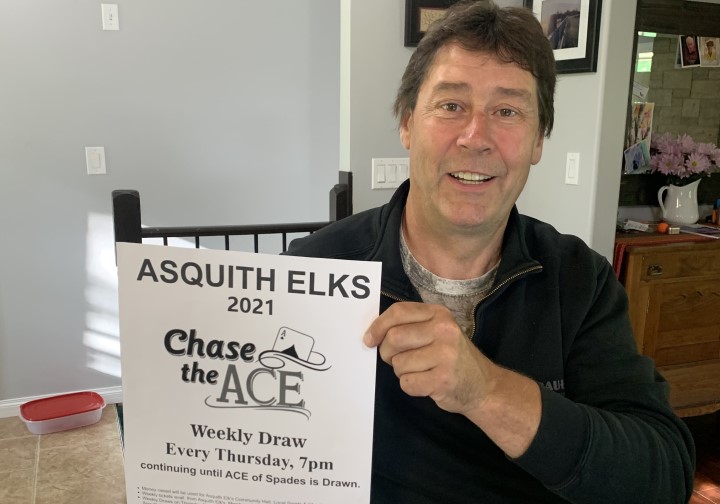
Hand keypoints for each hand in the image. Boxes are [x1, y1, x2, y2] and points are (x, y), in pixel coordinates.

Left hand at [363, 301, 541, 457]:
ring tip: (421, 371)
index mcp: (439, 314)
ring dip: (402, 372)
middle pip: (394, 338)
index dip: (377, 326)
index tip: (369, 339)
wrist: (484, 386)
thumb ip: (410, 327)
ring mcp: (445, 355)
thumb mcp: (437, 332)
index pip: (398, 312)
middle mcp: (444, 330)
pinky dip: (411, 387)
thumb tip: (372, 334)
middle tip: (396, 360)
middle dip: (387, 353)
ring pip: (398, 363)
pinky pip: (407, 383)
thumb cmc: (452, 358)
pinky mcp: (443, 379)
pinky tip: (427, 384)